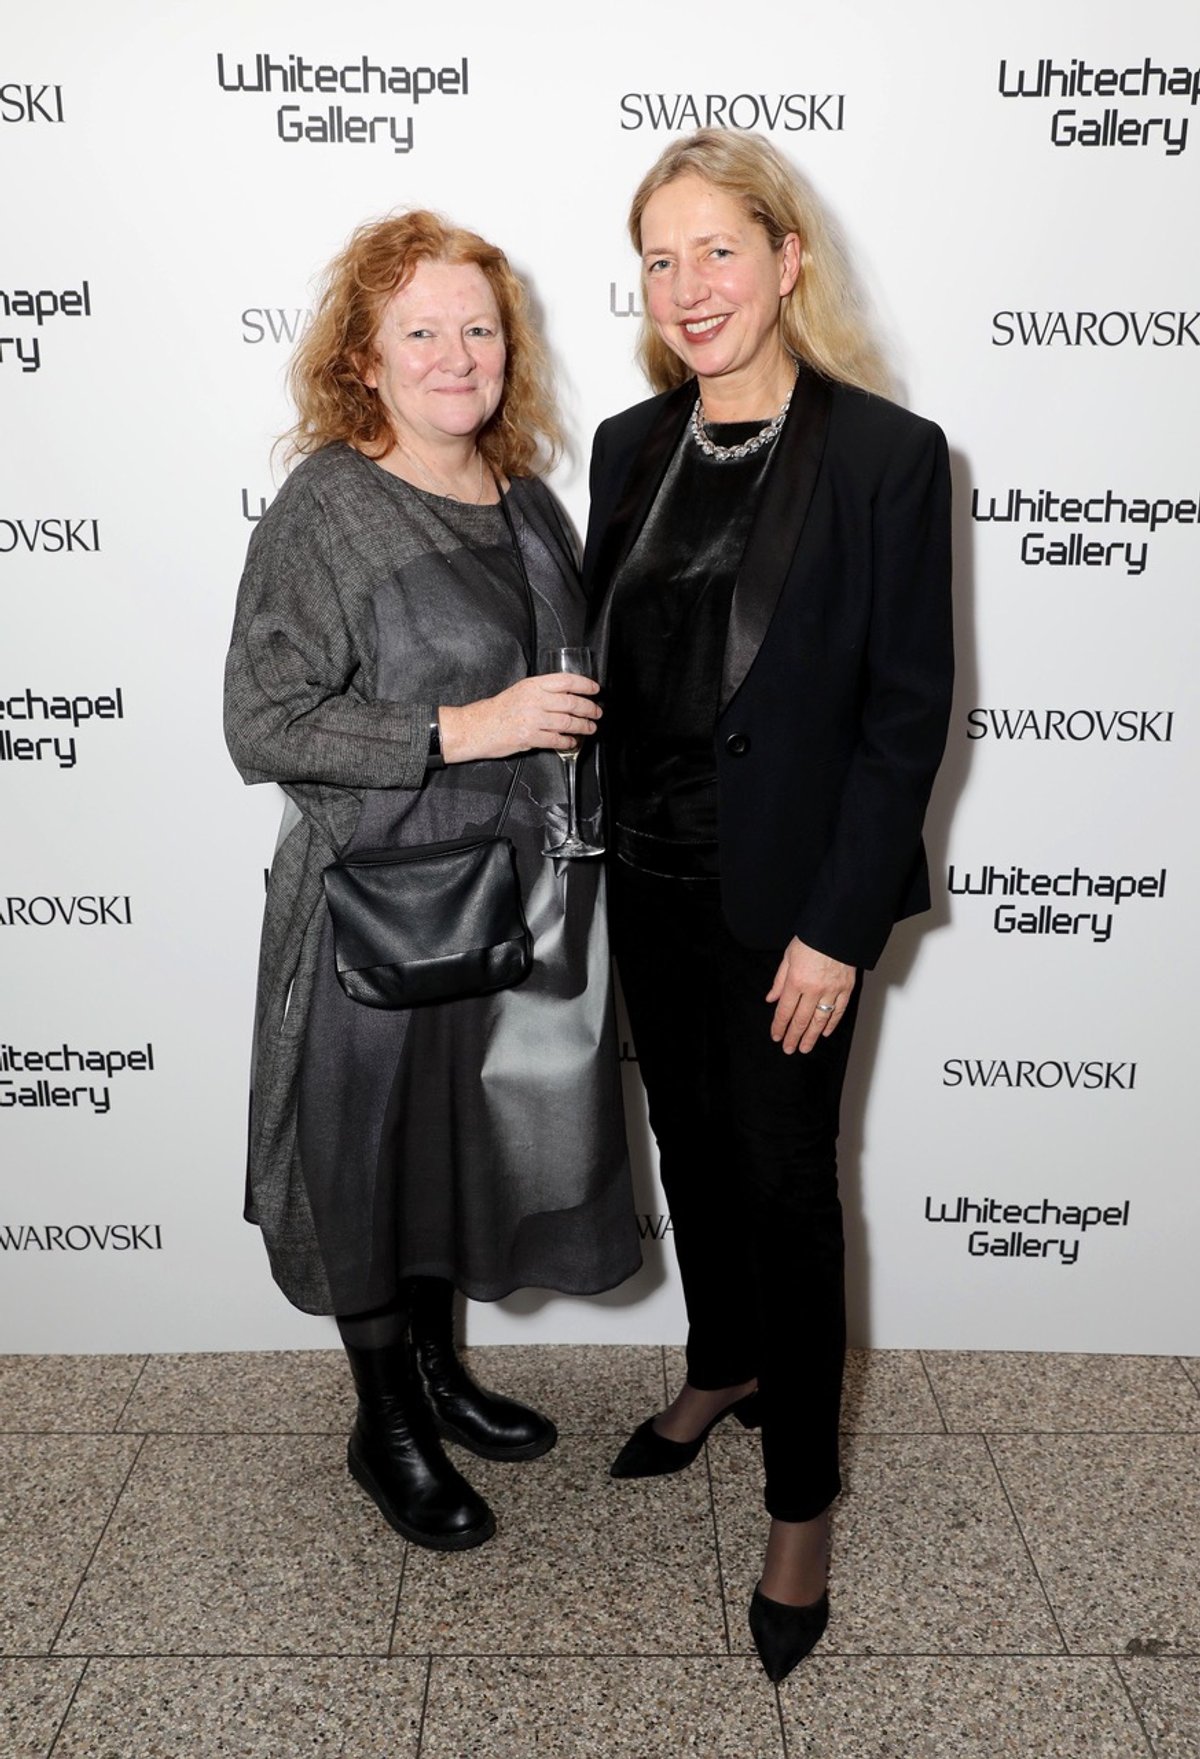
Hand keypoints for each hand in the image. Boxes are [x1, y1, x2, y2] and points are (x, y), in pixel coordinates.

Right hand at [439, 673, 600, 762]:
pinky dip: (567, 742)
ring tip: (589, 728)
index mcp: (533, 685)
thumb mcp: (520, 691)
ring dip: (583, 726)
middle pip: (571, 703)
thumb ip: (542, 691)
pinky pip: (556, 740)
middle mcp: (534, 700)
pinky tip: (572, 742)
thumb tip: (566, 695)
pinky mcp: (529, 737)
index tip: (595, 690)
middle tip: (597, 713)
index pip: (566, 681)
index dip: (585, 684)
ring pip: (567, 722)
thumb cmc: (498, 710)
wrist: (477, 726)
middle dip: (589, 709)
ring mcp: (532, 719)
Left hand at [765, 937, 855, 1054]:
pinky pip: (838, 1011)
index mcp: (796, 980)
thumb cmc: (812, 939)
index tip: (776, 1036)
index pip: (785, 1011)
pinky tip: (824, 1032)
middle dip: (794, 1036)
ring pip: (820, 1020)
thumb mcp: (789, 956)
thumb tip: (772, 999)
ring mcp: (832, 990)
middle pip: (801, 1019)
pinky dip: (831, 1023)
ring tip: (805, 1048)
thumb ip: (780, 980)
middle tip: (789, 1049)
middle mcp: (814, 988)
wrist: (838, 929)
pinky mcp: (847, 988)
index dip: (779, 1026)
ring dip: (811, 1036)